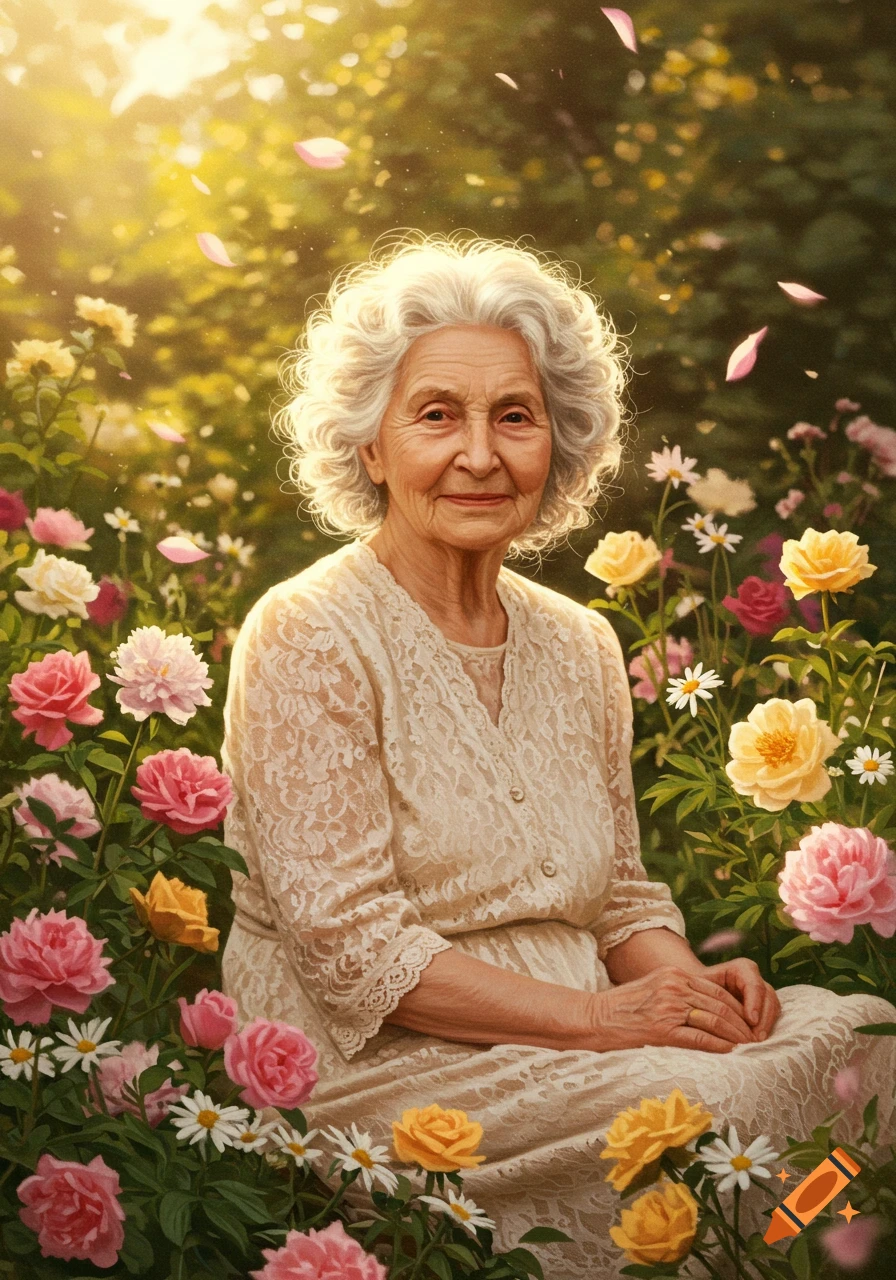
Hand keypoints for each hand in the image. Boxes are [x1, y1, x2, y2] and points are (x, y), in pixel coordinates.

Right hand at [590, 964, 759, 1054]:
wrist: (596, 1017)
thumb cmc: (623, 1006)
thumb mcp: (653, 986)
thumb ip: (678, 990)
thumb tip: (706, 1005)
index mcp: (673, 975)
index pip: (716, 990)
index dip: (737, 1006)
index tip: (748, 1020)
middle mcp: (674, 987)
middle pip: (719, 1005)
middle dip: (741, 1022)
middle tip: (754, 1036)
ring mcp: (669, 1007)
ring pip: (714, 1020)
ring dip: (734, 1035)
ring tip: (746, 1046)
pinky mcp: (663, 1029)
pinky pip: (699, 1037)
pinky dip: (718, 1045)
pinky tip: (729, 1051)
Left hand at [700, 958, 781, 1041]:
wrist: (699, 989)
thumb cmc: (698, 987)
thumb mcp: (700, 987)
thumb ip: (709, 995)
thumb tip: (718, 1015)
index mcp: (742, 968)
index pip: (753, 984)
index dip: (754, 1002)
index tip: (751, 1020)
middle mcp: (755, 978)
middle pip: (767, 996)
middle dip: (764, 1017)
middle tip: (757, 1037)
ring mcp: (761, 991)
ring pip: (772, 1006)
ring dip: (767, 1024)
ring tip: (757, 1040)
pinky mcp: (764, 1005)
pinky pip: (772, 1015)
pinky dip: (766, 1028)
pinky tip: (757, 1039)